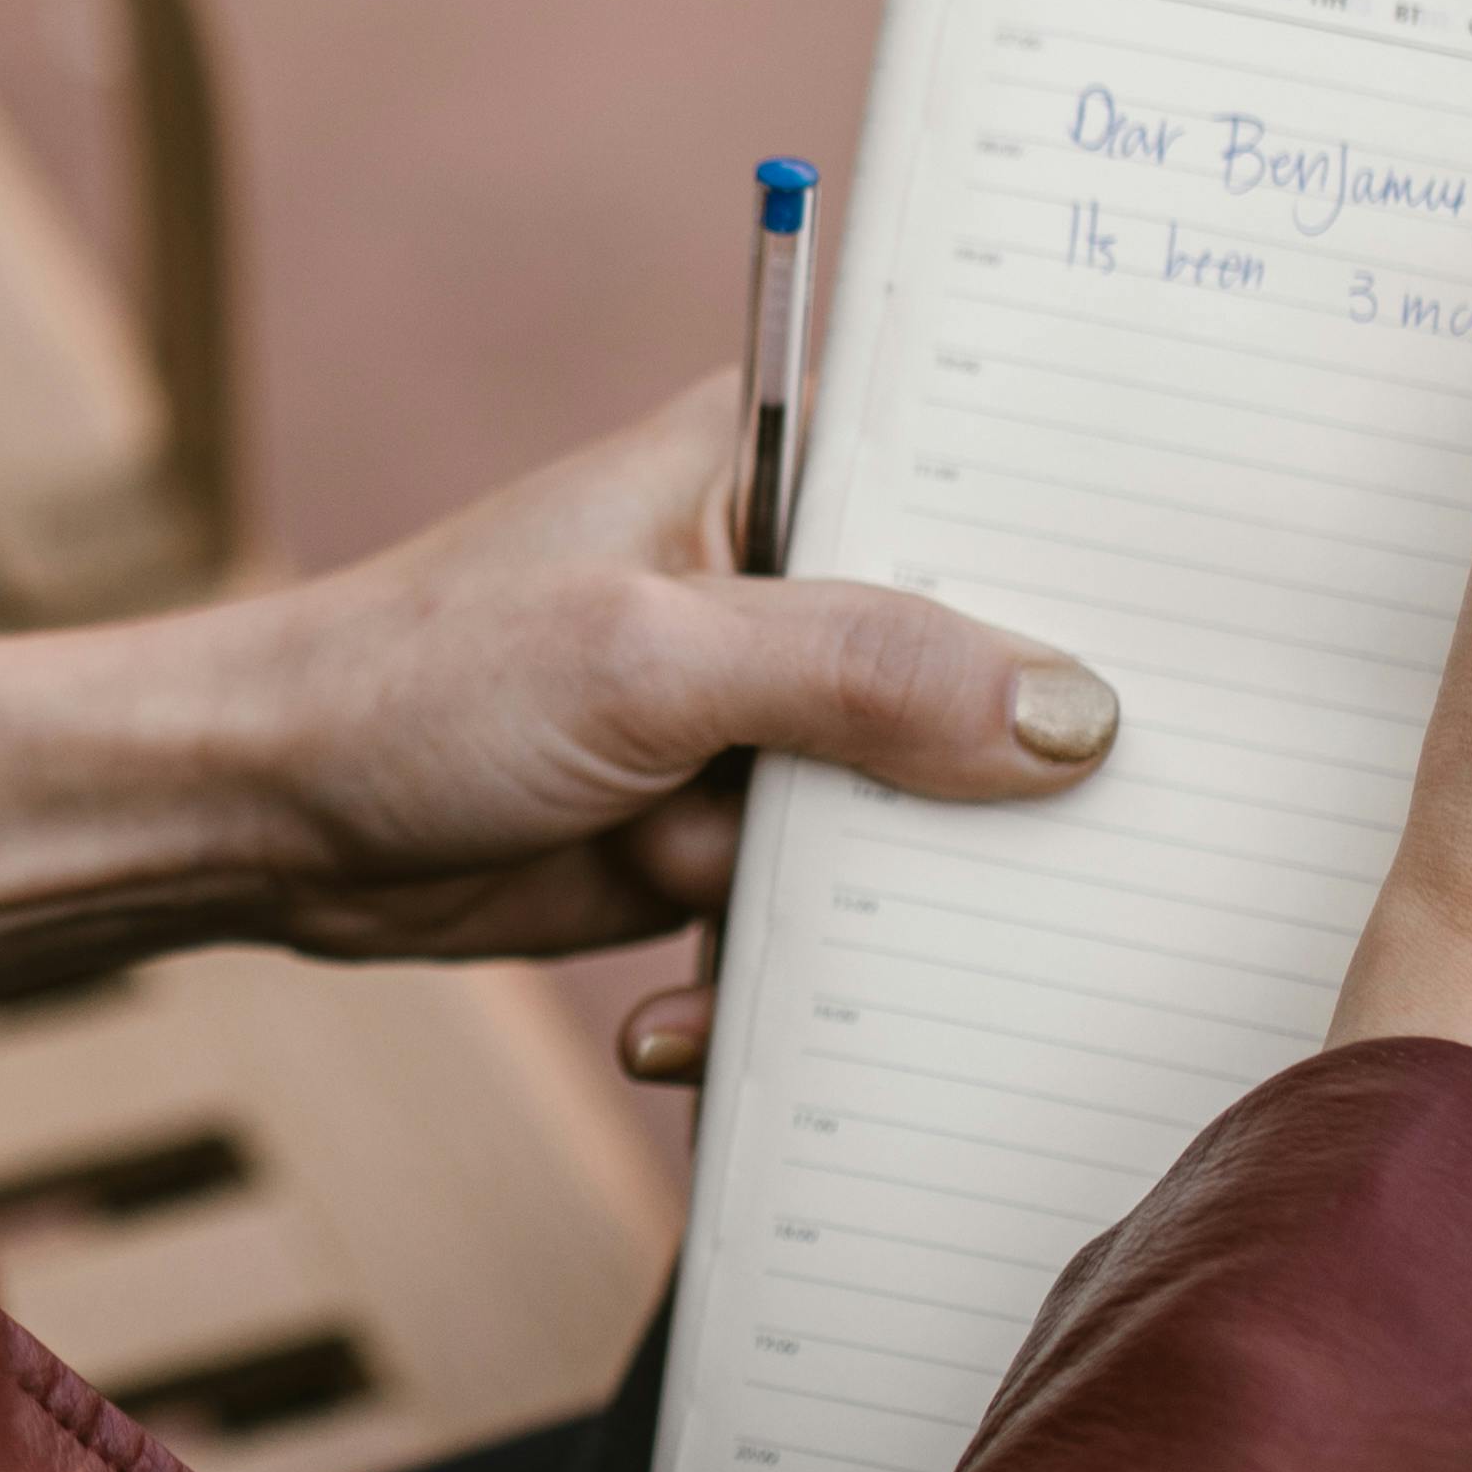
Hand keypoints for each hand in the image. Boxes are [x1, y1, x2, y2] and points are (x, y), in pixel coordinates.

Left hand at [0, 375, 1119, 1026]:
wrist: (258, 820)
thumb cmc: (414, 683)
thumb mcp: (650, 662)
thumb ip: (862, 674)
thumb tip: (1074, 711)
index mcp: (779, 461)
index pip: (989, 477)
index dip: (1099, 557)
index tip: (1213, 643)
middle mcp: (789, 577)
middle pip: (982, 670)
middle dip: (1005, 778)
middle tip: (1080, 862)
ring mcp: (758, 716)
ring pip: (912, 815)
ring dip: (872, 905)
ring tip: (819, 954)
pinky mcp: (716, 833)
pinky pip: (814, 912)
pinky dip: (763, 975)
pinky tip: (673, 1010)